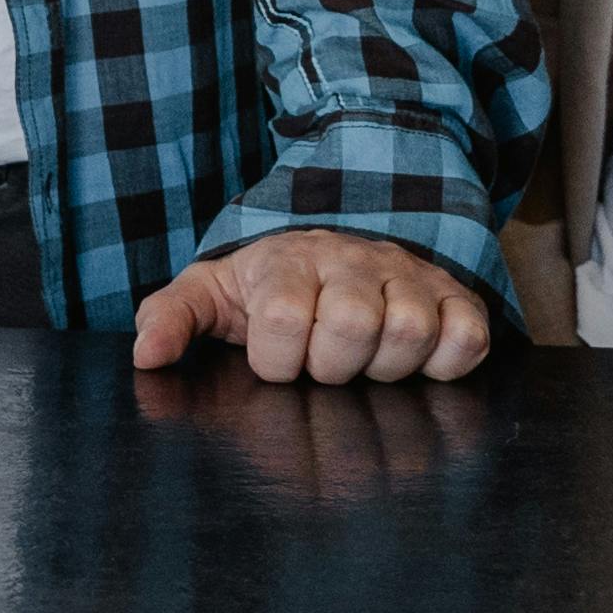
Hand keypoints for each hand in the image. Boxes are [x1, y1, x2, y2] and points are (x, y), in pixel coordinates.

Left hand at [127, 229, 495, 385]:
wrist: (335, 244)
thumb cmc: (269, 284)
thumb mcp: (214, 294)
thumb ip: (172, 318)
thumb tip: (146, 357)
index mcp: (288, 261)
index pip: (283, 317)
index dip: (277, 360)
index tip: (276, 362)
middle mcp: (352, 260)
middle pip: (351, 324)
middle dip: (332, 366)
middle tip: (323, 366)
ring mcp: (406, 276)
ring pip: (410, 330)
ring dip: (385, 367)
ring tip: (363, 364)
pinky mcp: (452, 295)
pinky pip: (467, 336)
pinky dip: (448, 361)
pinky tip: (416, 364)